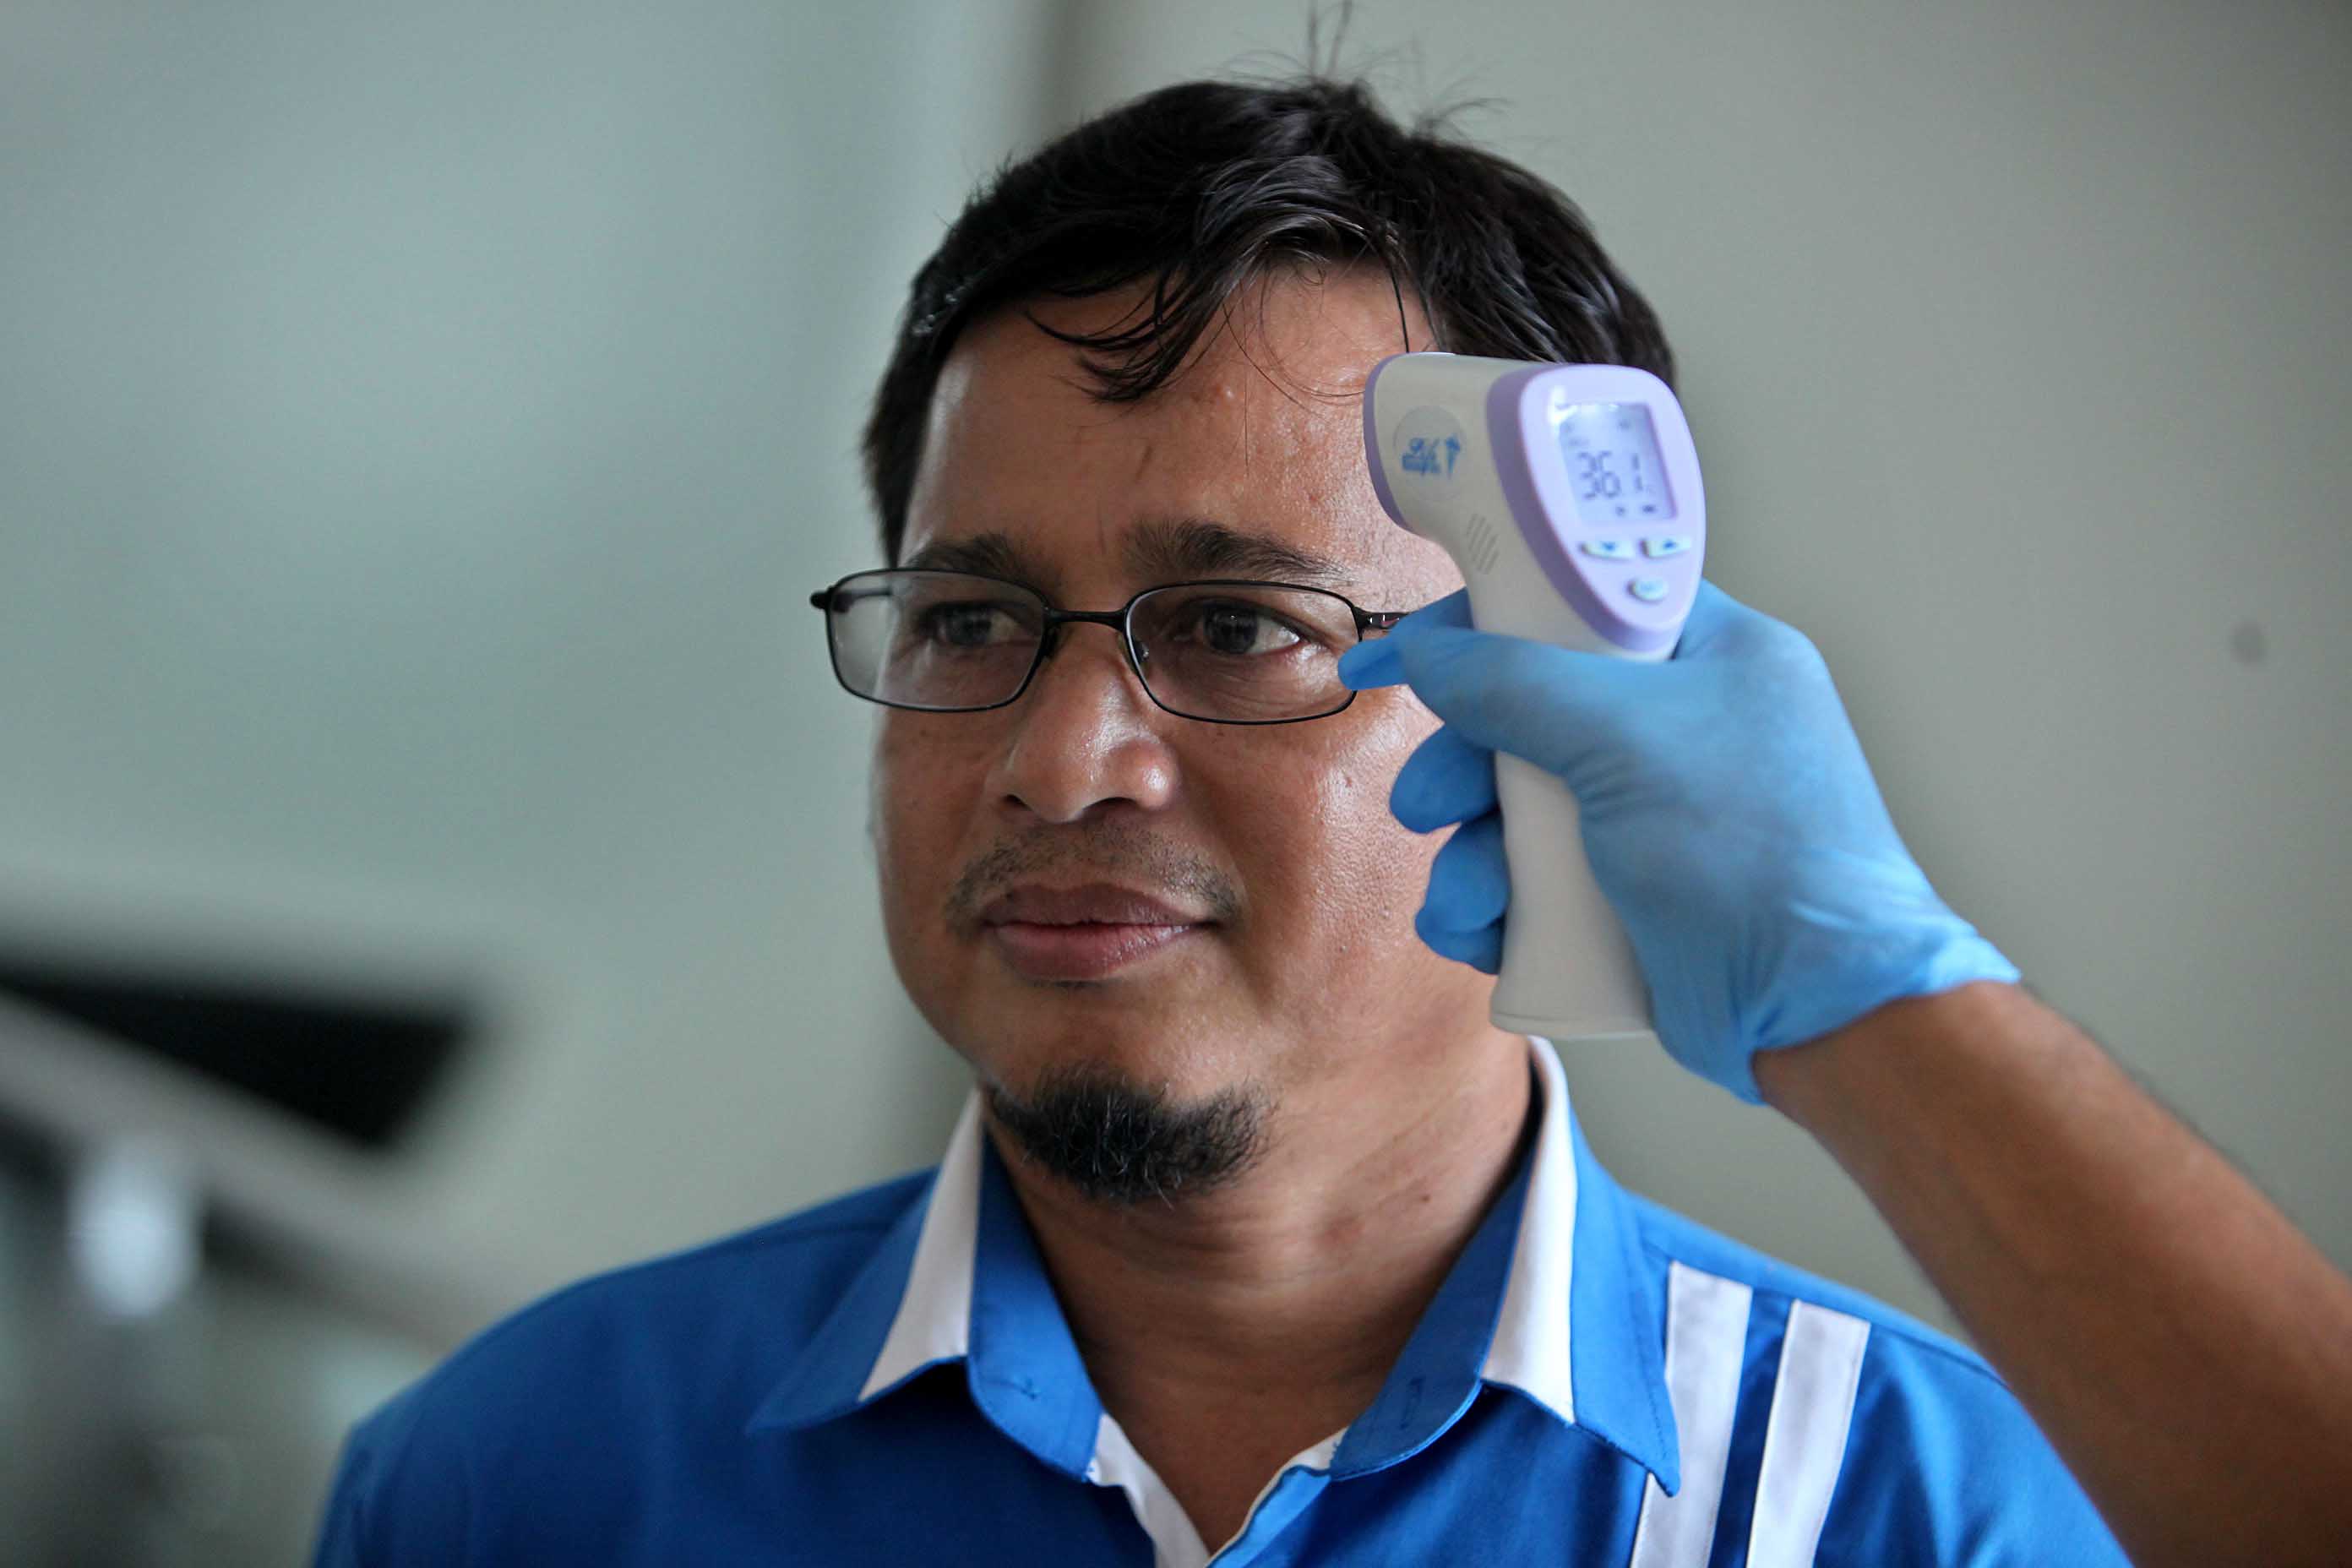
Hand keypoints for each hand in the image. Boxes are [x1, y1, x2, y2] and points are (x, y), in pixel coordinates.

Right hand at [1337, 581, 2018, 1101]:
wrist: (1817, 1013)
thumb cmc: (1758, 855)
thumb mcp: (1625, 738)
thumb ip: (1514, 682)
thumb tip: (1428, 654)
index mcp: (1709, 656)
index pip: (1573, 603)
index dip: (1479, 622)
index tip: (1397, 655)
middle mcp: (1680, 729)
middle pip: (1526, 717)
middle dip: (1463, 769)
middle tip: (1426, 806)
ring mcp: (1654, 818)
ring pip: (1518, 810)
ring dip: (1472, 856)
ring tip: (1467, 902)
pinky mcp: (1630, 898)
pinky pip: (1533, 882)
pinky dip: (1496, 907)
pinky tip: (1483, 934)